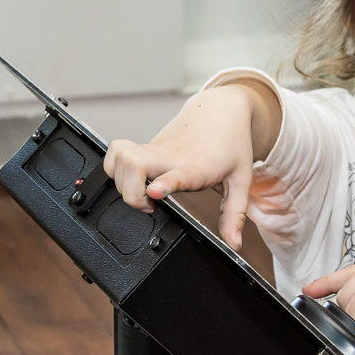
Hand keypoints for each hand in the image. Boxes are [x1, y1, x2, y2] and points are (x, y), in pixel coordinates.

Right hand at [104, 82, 277, 248]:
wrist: (222, 111)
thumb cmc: (231, 144)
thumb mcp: (241, 180)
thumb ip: (235, 214)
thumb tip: (234, 243)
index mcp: (196, 167)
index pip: (177, 174)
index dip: (163, 184)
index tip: (154, 193)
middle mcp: (170, 157)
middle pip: (133, 164)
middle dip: (131, 192)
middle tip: (149, 206)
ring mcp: (154, 150)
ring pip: (119, 157)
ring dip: (121, 181)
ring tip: (142, 194)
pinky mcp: (145, 147)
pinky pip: (117, 153)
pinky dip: (113, 166)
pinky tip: (130, 179)